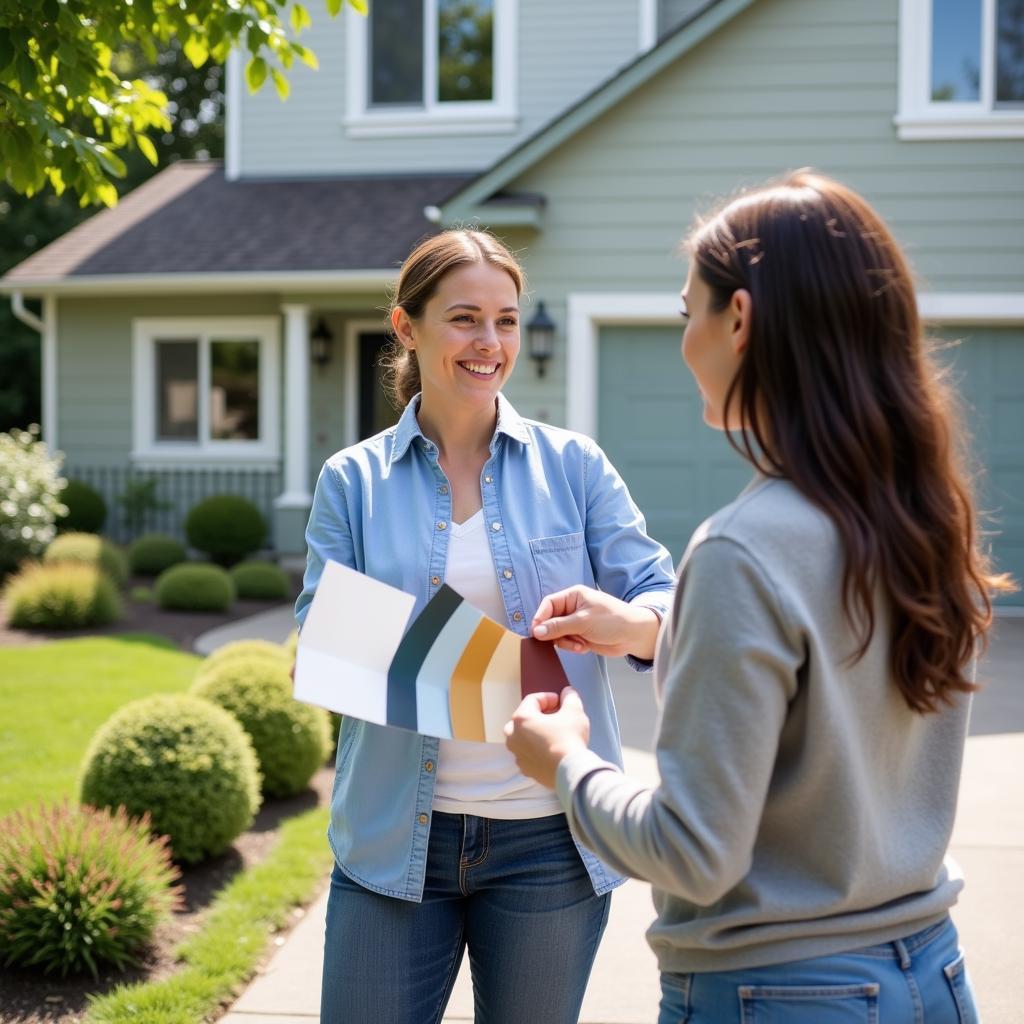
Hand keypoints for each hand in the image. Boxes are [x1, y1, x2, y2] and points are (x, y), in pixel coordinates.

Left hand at [504, 687, 589, 788]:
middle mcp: (513, 735)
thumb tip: (567, 693)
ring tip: (553, 734)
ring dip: (536, 733)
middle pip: (524, 718)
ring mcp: (517, 754)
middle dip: (539, 715)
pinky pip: (528, 754)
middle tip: (556, 716)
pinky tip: (551, 751)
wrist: (570, 771)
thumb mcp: (574, 711)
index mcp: (521, 718)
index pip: (533, 700)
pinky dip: (536, 750)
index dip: (548, 698)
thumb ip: (570, 697)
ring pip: (523, 738)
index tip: (561, 702)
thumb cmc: (569, 738)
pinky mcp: (525, 769)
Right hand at [531, 585, 659, 659]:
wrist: (634, 635)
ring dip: (565, 642)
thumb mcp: (583, 621)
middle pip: (550, 621)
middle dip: (555, 633)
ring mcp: (576, 622)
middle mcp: (573, 607)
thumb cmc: (612, 620)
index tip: (536, 632)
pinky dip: (572, 646)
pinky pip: (567, 642)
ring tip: (579, 645)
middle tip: (562, 641)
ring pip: (557, 634)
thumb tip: (536, 631)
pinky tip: (584, 647)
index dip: (540, 618)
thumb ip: (558, 626)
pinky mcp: (581, 635)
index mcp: (573, 596)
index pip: (548, 604)